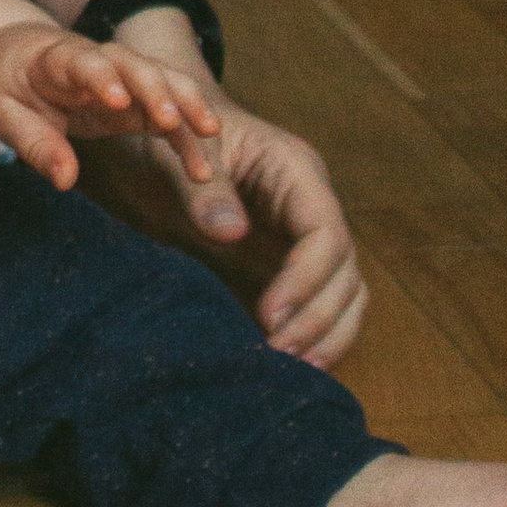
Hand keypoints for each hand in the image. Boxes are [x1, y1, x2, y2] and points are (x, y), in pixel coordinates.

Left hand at [0, 20, 223, 195]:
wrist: (18, 55)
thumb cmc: (9, 84)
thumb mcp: (4, 113)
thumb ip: (36, 144)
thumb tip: (65, 180)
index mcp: (59, 59)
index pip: (84, 62)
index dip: (101, 78)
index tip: (117, 102)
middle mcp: (100, 59)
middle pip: (135, 65)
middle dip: (156, 90)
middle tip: (172, 121)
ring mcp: (125, 75)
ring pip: (164, 80)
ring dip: (188, 104)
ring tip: (210, 135)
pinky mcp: (139, 97)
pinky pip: (170, 110)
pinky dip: (187, 133)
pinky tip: (202, 166)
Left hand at [78, 13, 366, 367]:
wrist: (161, 136)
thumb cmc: (174, 132)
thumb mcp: (182, 149)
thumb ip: (204, 188)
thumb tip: (230, 232)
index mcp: (295, 172)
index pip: (325, 231)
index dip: (306, 278)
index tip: (271, 315)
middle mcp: (310, 209)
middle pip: (345, 271)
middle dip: (318, 317)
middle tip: (280, 357)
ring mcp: (301, 242)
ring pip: (344, 294)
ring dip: (325, 336)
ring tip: (291, 373)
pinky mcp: (281, 269)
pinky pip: (314, 307)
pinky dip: (311, 338)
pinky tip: (283, 369)